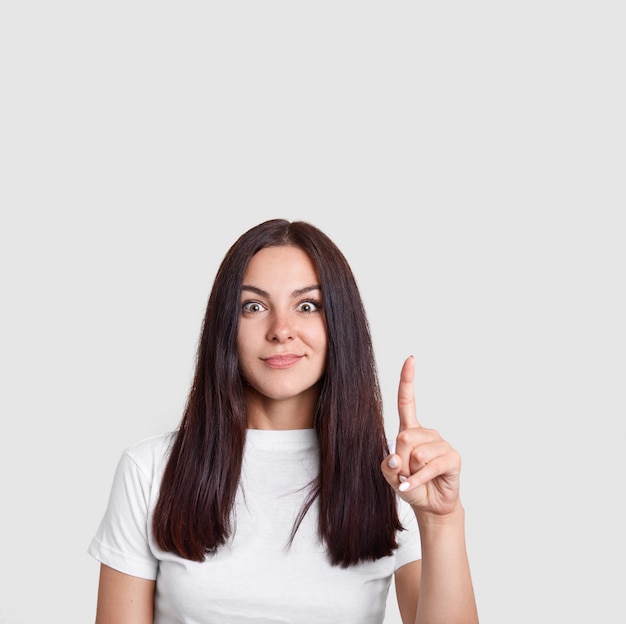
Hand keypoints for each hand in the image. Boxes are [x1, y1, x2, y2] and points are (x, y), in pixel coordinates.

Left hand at [381, 356, 461, 516]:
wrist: (430, 505)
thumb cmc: (412, 486)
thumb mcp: (391, 476)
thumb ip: (388, 466)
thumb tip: (396, 458)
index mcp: (410, 430)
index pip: (407, 401)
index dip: (408, 380)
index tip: (410, 359)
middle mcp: (427, 433)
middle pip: (404, 437)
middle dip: (399, 460)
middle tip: (406, 473)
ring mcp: (441, 444)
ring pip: (416, 454)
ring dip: (410, 472)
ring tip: (417, 479)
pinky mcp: (452, 458)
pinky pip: (428, 467)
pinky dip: (417, 481)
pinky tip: (413, 487)